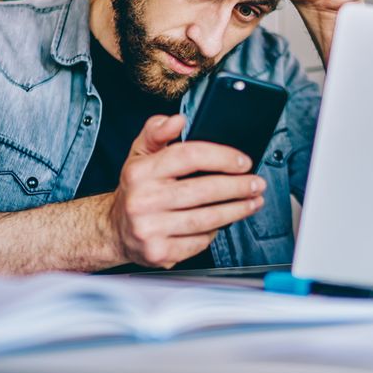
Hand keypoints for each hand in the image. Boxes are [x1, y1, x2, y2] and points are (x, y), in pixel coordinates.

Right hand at [107, 114, 264, 267]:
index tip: (243, 162)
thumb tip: (177, 120)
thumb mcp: (139, 154)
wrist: (115, 229)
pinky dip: (214, 232)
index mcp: (140, 172)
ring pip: (206, 219)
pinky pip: (199, 242)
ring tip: (252, 202)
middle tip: (256, 184)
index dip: (222, 157)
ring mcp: (151, 229)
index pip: (189, 156)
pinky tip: (222, 223)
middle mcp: (143, 200)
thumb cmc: (135, 189)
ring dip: (236, 210)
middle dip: (238, 187)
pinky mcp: (159, 252)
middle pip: (203, 190)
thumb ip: (156, 131)